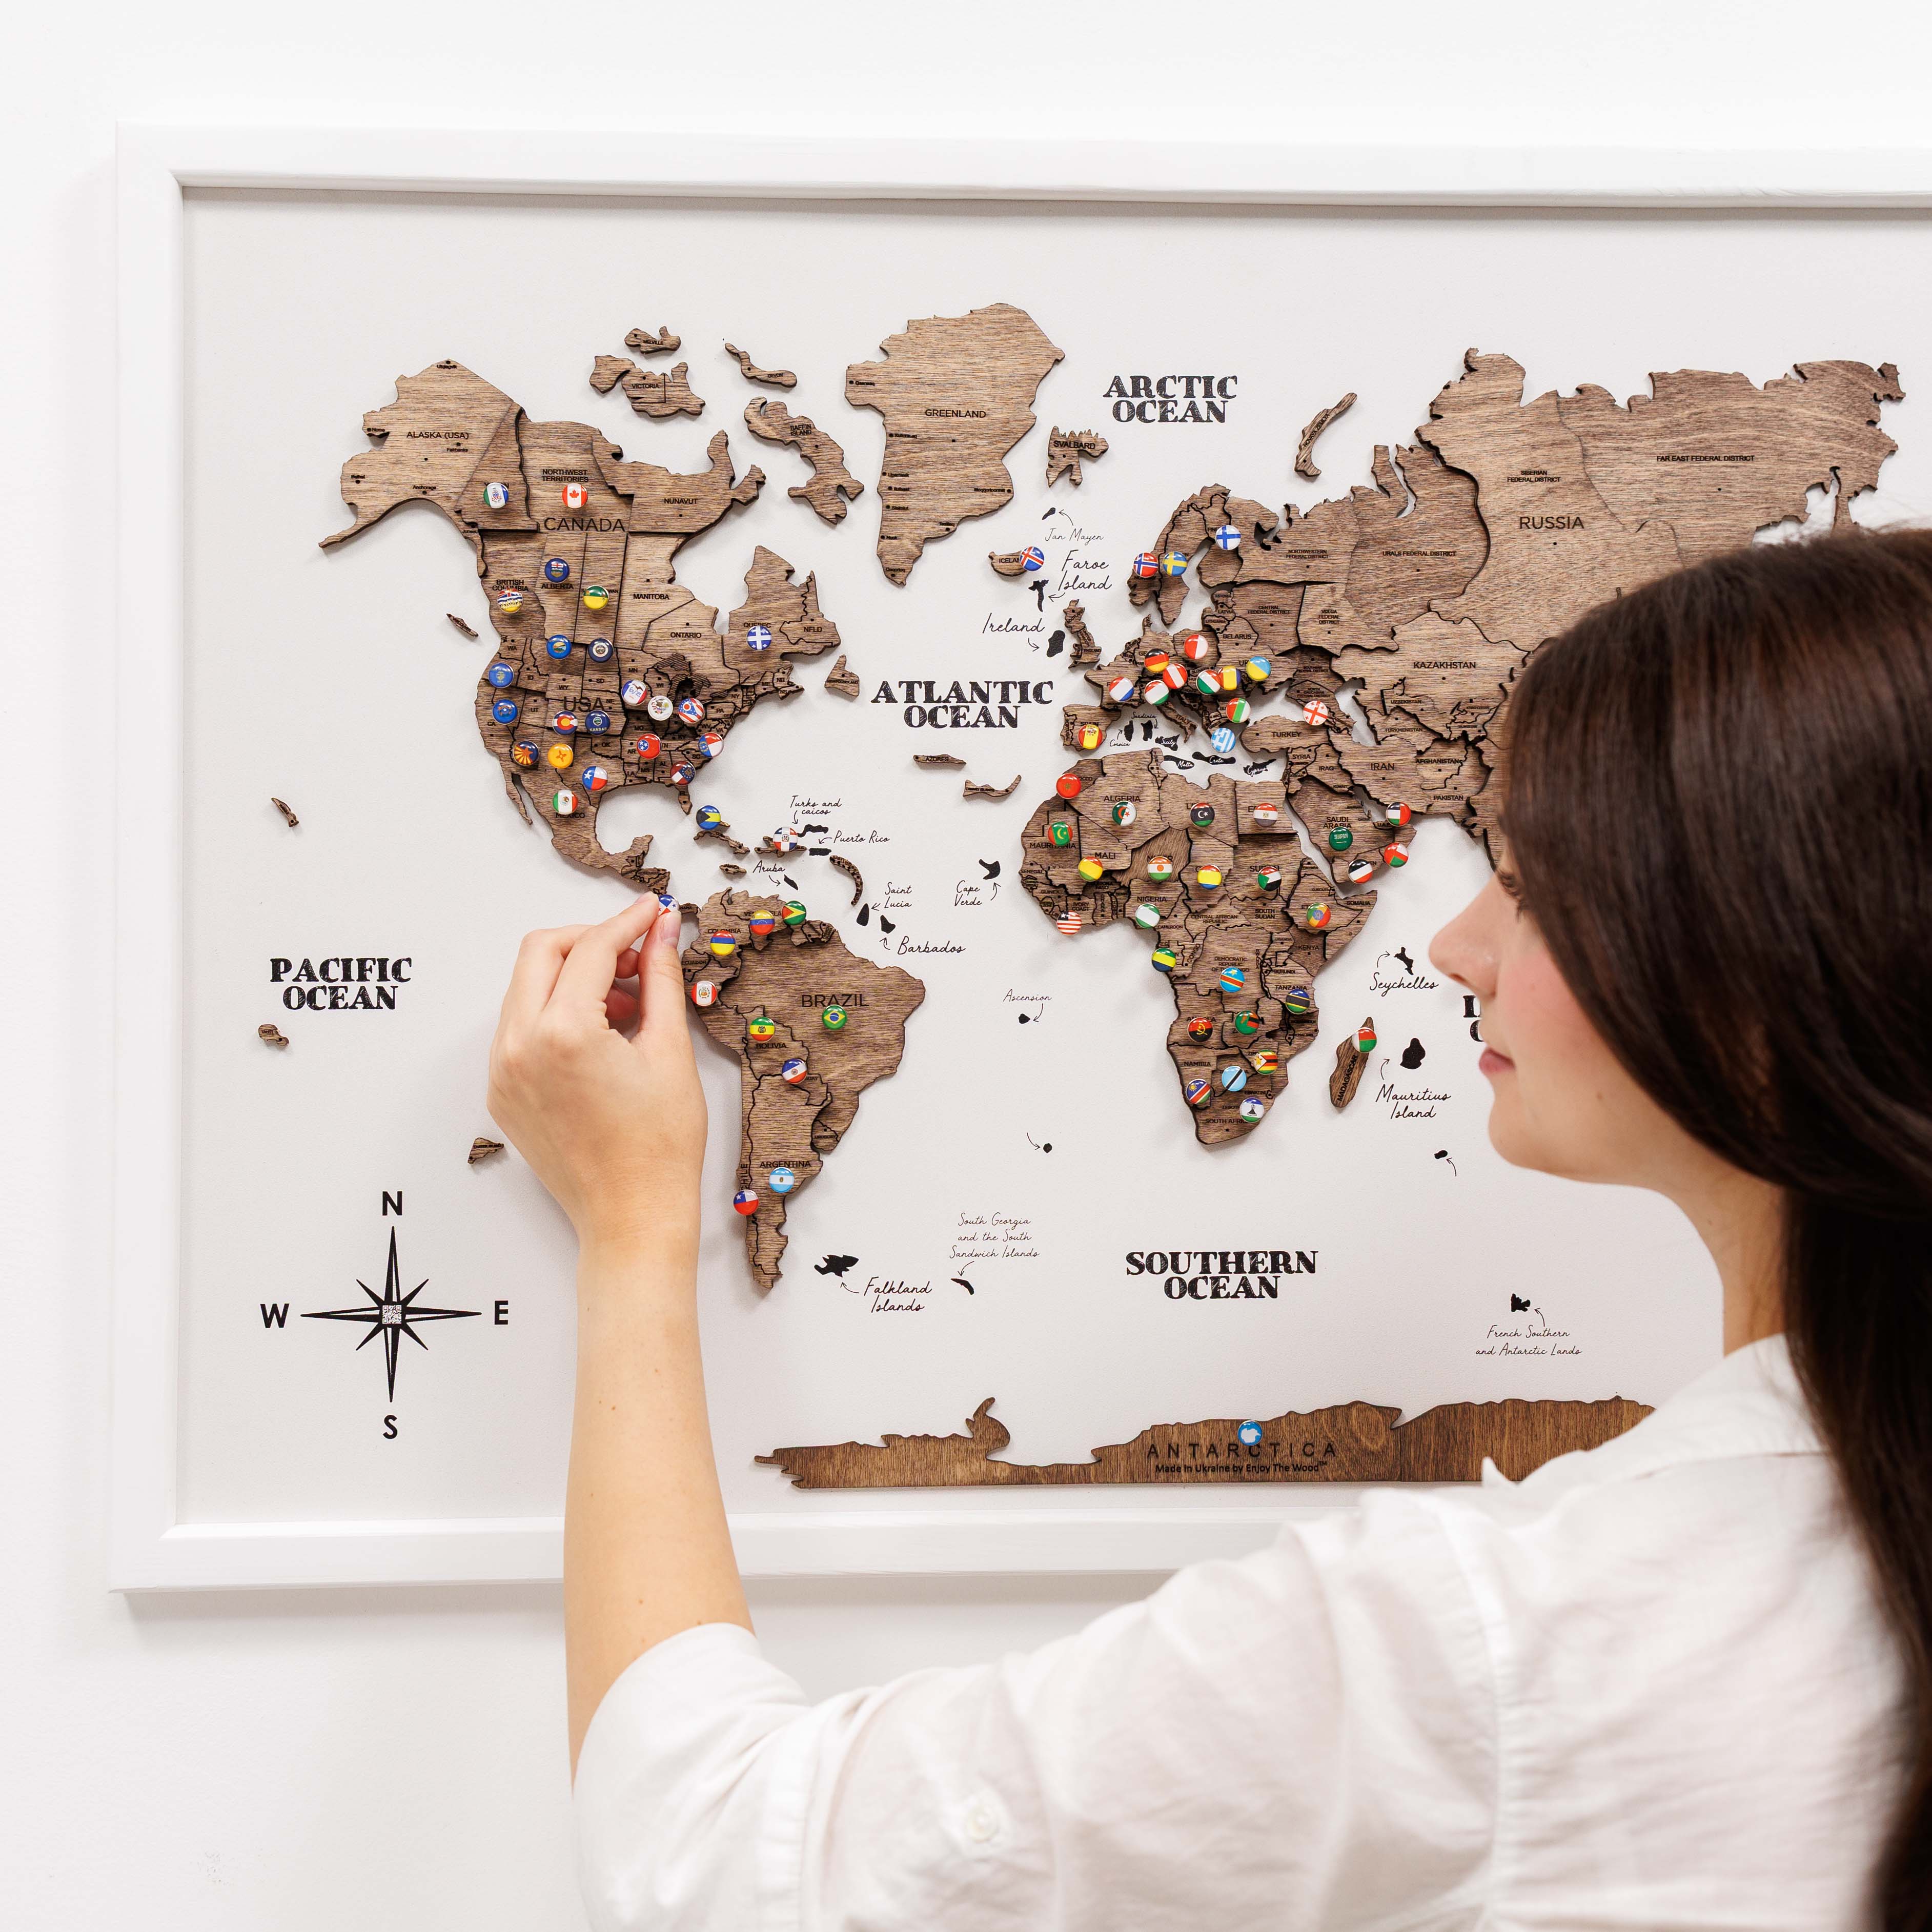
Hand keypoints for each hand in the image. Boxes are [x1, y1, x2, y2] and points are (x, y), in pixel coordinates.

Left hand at [487, 895, 705, 1251]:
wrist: (632, 1216)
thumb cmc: (659, 1146)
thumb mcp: (670, 1050)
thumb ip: (659, 978)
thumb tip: (661, 929)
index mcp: (562, 1033)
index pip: (590, 949)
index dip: (626, 923)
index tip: (652, 913)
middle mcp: (518, 1047)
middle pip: (540, 952)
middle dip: (589, 941)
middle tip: (636, 956)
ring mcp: (502, 1071)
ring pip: (525, 987)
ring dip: (571, 976)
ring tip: (625, 1006)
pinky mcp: (501, 1092)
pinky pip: (519, 1027)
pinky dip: (555, 1013)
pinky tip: (600, 1035)